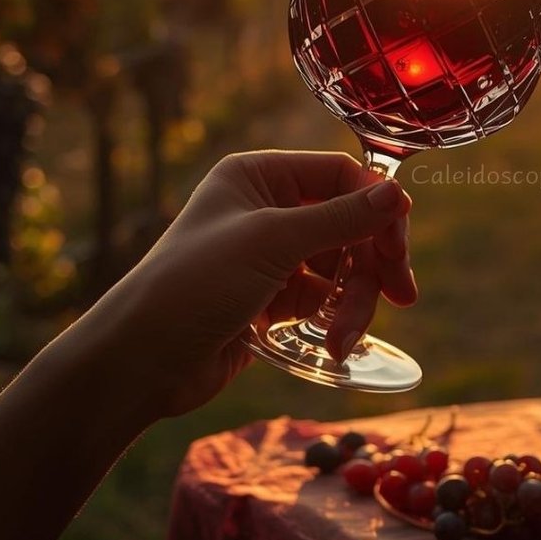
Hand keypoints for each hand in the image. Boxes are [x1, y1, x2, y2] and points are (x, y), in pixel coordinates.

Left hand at [90, 151, 414, 418]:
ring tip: (346, 339)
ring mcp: (270, 255)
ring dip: (354, 301)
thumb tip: (398, 192)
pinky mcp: (272, 298)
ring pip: (341, 266)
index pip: (340, 175)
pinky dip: (336, 319)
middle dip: (372, 264)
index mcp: (259, 176)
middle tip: (402, 295)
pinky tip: (336, 345)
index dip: (376, 206)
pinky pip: (324, 299)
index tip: (400, 246)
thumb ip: (341, 218)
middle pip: (349, 223)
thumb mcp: (272, 243)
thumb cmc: (194, 285)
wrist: (138, 364)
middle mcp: (266, 208)